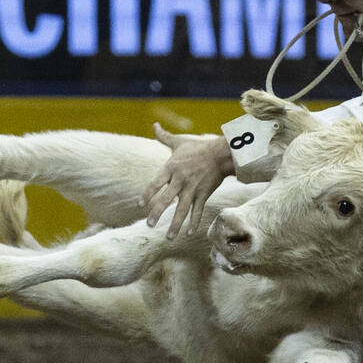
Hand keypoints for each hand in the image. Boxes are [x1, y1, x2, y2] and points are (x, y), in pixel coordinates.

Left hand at [139, 124, 233, 238]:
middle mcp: (180, 180)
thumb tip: (154, 124)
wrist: (222, 153)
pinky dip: (194, 222)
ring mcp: (193, 189)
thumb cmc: (198, 147)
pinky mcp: (204, 194)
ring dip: (175, 224)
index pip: (155, 183)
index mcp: (171, 168)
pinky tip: (190, 233)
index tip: (141, 205)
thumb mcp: (179, 141)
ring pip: (182, 210)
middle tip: (149, 225)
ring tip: (169, 238)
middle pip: (166, 199)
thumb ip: (164, 136)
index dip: (148, 194)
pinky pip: (198, 210)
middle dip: (157, 213)